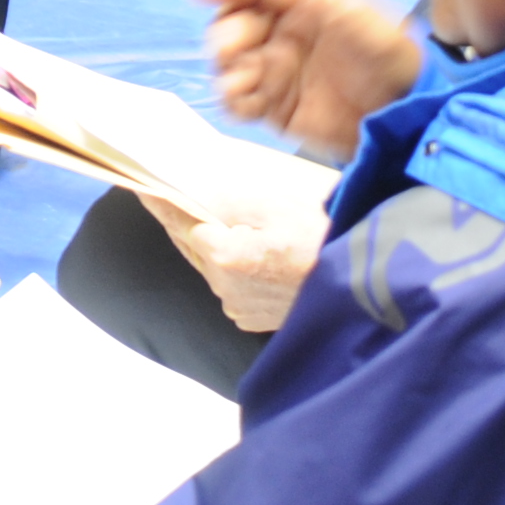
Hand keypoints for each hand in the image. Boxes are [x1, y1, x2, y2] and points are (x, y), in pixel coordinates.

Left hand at [144, 192, 318, 334]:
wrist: (363, 283)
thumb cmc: (323, 236)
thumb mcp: (273, 204)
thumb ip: (223, 199)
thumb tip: (186, 193)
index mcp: (225, 258)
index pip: (178, 222)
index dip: (160, 200)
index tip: (140, 184)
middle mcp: (224, 289)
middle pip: (191, 246)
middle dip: (182, 220)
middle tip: (167, 192)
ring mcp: (239, 308)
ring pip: (209, 266)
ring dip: (207, 243)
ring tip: (212, 218)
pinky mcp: (253, 319)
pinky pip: (228, 285)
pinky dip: (228, 265)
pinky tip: (242, 247)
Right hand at [193, 0, 421, 149]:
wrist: (406, 112)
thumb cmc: (383, 51)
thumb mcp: (346, 6)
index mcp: (299, 3)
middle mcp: (281, 33)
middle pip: (229, 26)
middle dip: (228, 36)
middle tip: (242, 52)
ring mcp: (275, 70)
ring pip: (225, 65)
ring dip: (229, 72)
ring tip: (252, 83)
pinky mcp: (274, 107)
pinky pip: (235, 101)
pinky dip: (235, 101)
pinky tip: (254, 105)